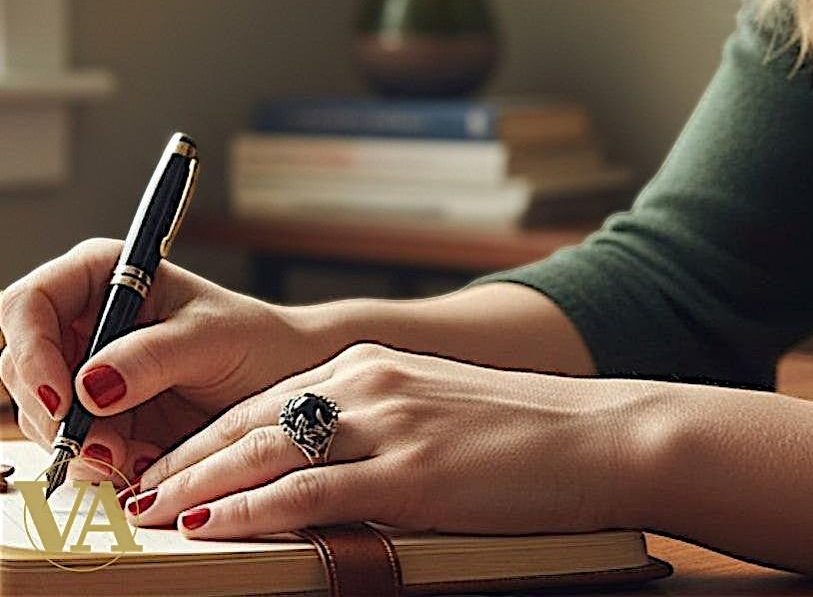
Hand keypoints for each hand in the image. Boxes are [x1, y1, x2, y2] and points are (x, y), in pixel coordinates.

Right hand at [0, 238, 338, 484]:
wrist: (283, 382)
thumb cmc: (256, 341)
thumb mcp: (212, 339)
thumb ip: (152, 356)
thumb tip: (89, 383)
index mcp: (108, 275)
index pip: (31, 302)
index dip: (31, 349)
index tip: (60, 398)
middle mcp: (87, 320)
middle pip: (21, 365)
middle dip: (55, 413)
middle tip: (104, 445)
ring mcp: (88, 370)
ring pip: (40, 414)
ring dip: (81, 445)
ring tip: (137, 455)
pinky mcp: (99, 416)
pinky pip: (71, 446)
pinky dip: (98, 463)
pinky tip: (141, 461)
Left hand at [129, 342, 657, 537]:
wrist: (598, 433)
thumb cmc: (524, 429)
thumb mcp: (438, 409)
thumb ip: (377, 426)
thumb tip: (321, 464)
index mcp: (375, 363)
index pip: (271, 399)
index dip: (212, 436)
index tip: (170, 465)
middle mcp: (371, 382)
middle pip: (255, 420)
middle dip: (189, 460)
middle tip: (137, 493)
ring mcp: (390, 423)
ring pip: (269, 451)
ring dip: (202, 486)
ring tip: (151, 514)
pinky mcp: (412, 472)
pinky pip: (313, 491)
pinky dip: (254, 510)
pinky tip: (214, 526)